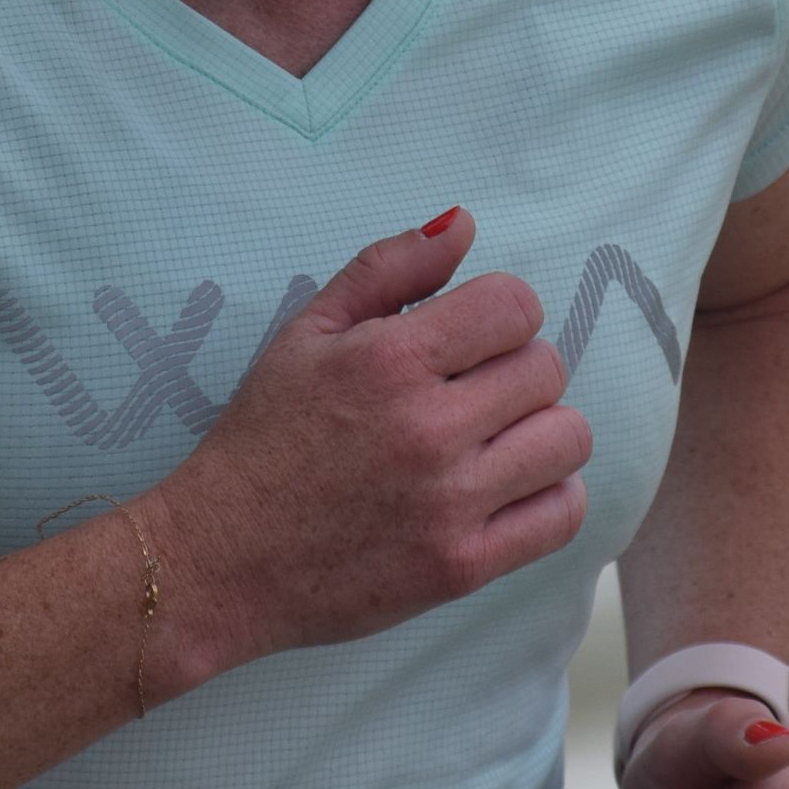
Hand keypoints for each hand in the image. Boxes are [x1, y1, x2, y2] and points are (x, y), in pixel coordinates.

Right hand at [150, 205, 590, 673]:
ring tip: (495, 440)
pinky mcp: (462, 566)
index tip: (472, 337)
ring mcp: (449, 503)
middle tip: (472, 392)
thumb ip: (388, 270)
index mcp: (390, 361)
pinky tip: (505, 487)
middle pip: (546, 369)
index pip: (515, 306)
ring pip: (566, 438)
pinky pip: (562, 515)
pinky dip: (548, 495)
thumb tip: (464, 222)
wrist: (221, 560)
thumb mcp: (306, 334)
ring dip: (539, 431)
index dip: (500, 314)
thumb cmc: (264, 438)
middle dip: (515, 369)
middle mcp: (427, 428)